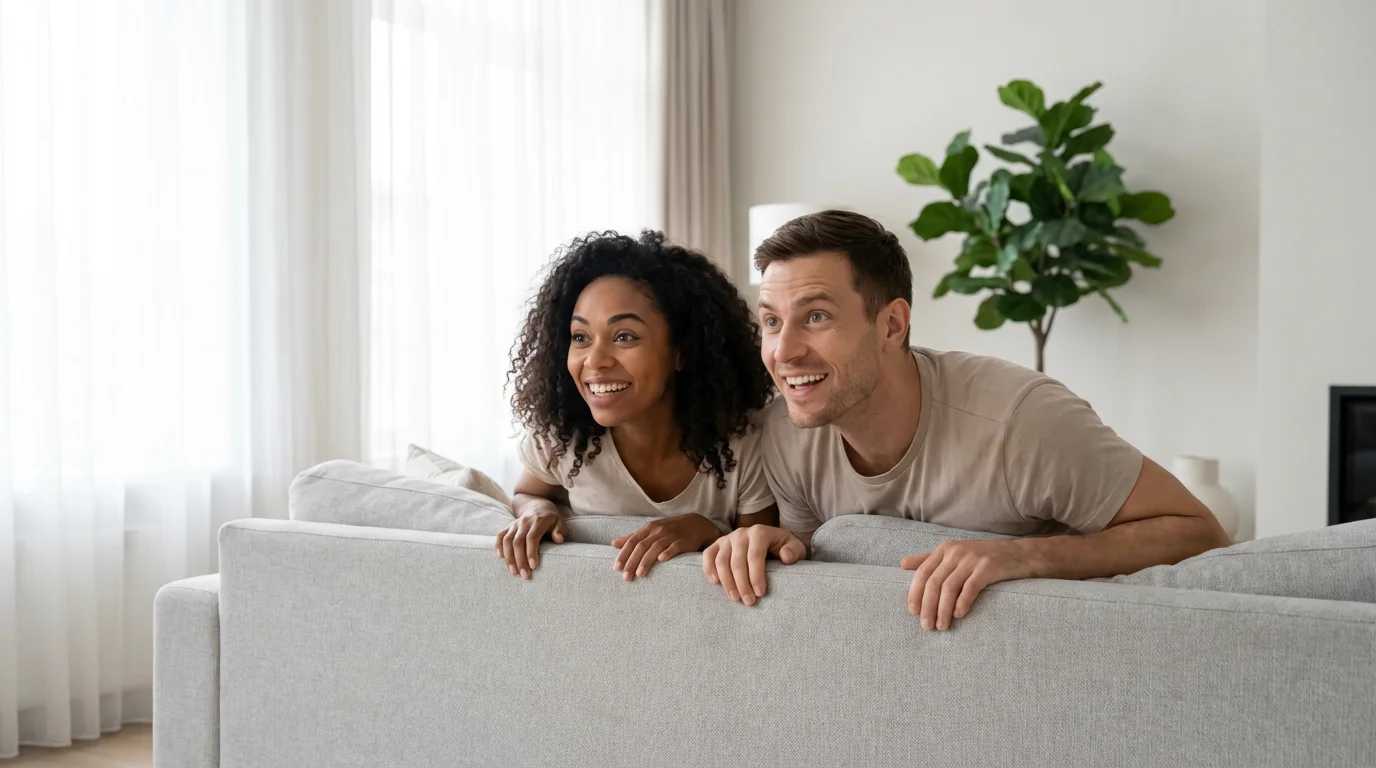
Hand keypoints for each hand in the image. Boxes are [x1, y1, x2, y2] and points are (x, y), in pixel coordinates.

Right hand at [494, 503, 566, 578]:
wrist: (538, 506)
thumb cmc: (551, 520)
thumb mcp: (560, 522)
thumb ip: (560, 531)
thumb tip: (558, 540)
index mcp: (538, 521)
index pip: (532, 537)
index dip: (531, 552)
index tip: (533, 566)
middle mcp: (524, 522)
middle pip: (518, 541)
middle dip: (520, 560)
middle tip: (524, 575)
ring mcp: (514, 524)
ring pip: (507, 540)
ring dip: (509, 557)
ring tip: (513, 572)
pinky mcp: (508, 527)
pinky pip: (500, 535)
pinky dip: (498, 546)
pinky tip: (500, 557)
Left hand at [610, 513, 719, 581]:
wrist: (696, 525)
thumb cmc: (669, 530)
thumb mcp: (650, 530)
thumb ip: (633, 537)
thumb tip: (613, 543)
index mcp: (648, 529)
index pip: (632, 542)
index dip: (623, 555)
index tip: (616, 568)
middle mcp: (658, 531)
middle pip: (641, 546)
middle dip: (632, 562)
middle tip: (625, 577)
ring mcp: (670, 536)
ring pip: (655, 548)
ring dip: (646, 561)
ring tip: (639, 574)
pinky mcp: (683, 542)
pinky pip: (674, 547)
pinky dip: (668, 553)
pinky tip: (661, 560)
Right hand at [701, 525, 805, 605]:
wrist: (771, 541)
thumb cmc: (783, 548)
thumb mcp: (795, 547)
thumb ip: (794, 551)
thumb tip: (786, 557)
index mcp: (760, 532)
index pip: (755, 555)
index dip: (756, 575)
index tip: (760, 593)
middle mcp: (741, 533)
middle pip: (737, 561)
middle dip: (742, 583)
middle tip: (748, 602)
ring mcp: (728, 538)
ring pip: (721, 560)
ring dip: (727, 581)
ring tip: (735, 598)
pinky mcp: (717, 544)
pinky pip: (708, 555)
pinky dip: (709, 569)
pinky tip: (715, 582)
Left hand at [901, 539, 1035, 630]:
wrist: (1020, 555)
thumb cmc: (983, 558)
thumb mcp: (954, 555)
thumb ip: (928, 559)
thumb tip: (902, 564)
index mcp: (945, 549)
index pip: (923, 573)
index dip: (916, 593)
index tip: (913, 612)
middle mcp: (956, 551)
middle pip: (934, 582)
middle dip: (928, 606)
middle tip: (926, 626)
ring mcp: (973, 558)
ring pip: (950, 587)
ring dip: (942, 610)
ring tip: (941, 627)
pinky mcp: (989, 567)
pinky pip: (970, 587)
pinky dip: (962, 603)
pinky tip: (958, 616)